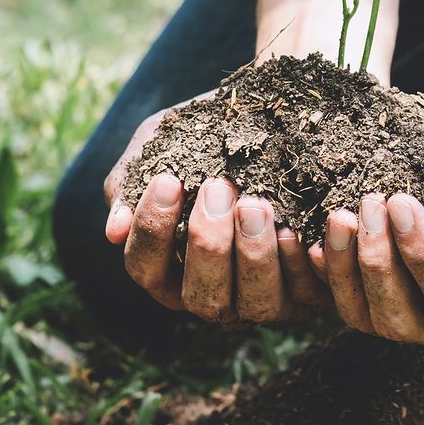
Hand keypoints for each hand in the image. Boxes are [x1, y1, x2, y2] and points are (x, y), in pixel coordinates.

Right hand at [101, 101, 330, 322]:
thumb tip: (114, 231)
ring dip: (254, 255)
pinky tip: (296, 227)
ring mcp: (261, 301)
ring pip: (254, 304)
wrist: (276, 119)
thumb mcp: (163, 146)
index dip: (153, 231)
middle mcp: (213, 296)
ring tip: (255, 203)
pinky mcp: (308, 295)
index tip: (168, 180)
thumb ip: (132, 183)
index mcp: (169, 271)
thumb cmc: (206, 137)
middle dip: (208, 243)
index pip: (146, 268)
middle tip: (218, 186)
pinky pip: (306, 293)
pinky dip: (301, 263)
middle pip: (201, 297)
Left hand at [307, 90, 423, 349]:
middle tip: (366, 203)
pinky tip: (317, 236)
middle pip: (409, 322)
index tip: (401, 201)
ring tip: (339, 213)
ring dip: (348, 270)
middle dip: (380, 266)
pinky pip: (350, 302)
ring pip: (371, 320)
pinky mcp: (390, 289)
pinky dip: (329, 274)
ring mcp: (423, 310)